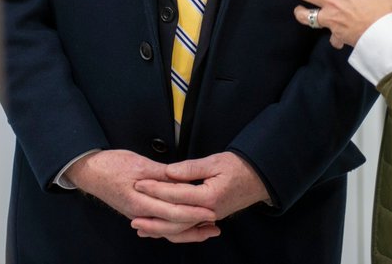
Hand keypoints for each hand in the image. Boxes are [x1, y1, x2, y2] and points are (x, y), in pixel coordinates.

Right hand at [66, 150, 217, 240]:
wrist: (89, 171)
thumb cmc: (111, 165)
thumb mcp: (139, 164)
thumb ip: (163, 175)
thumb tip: (184, 180)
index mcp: (141, 202)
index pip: (173, 212)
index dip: (194, 213)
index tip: (211, 211)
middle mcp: (140, 213)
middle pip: (173, 226)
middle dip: (195, 227)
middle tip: (215, 223)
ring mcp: (138, 215)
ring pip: (167, 230)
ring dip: (187, 231)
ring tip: (206, 229)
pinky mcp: (138, 213)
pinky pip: (159, 225)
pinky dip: (174, 227)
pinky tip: (185, 227)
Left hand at [131, 152, 268, 239]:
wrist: (260, 178)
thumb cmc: (240, 167)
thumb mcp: (215, 162)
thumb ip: (190, 168)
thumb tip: (169, 171)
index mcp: (209, 197)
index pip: (176, 194)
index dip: (155, 188)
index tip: (139, 183)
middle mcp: (208, 211)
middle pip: (175, 218)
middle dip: (152, 216)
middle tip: (132, 214)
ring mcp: (209, 217)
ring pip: (180, 228)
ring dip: (160, 228)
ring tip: (141, 227)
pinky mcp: (209, 217)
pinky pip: (188, 227)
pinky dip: (172, 229)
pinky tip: (160, 228)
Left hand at [274, 0, 391, 47]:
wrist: (386, 39)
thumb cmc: (388, 12)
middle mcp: (334, 2)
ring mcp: (333, 19)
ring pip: (309, 15)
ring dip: (301, 12)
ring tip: (295, 10)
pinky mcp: (337, 33)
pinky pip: (325, 32)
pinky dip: (325, 32)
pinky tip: (324, 34)